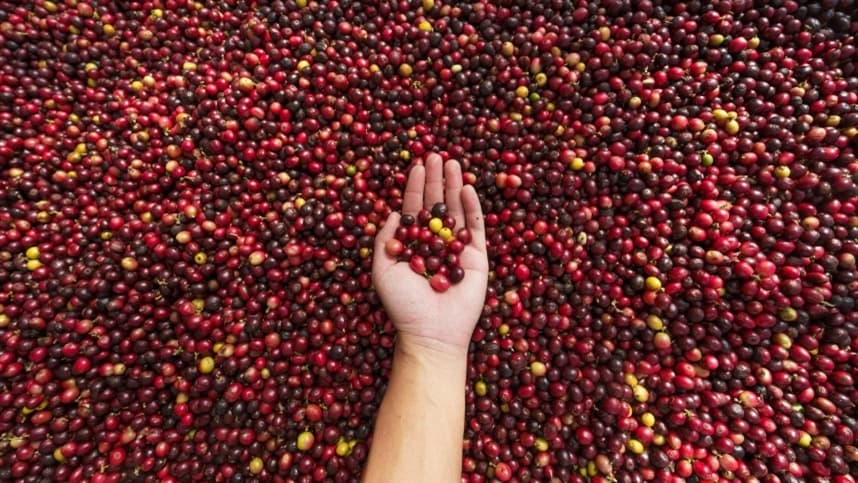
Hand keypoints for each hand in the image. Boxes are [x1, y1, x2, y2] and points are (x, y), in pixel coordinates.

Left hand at [372, 153, 488, 355]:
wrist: (431, 333)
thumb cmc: (403, 305)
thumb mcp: (382, 269)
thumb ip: (386, 239)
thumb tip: (395, 213)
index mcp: (413, 245)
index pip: (414, 210)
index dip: (414, 188)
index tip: (416, 165)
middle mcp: (435, 244)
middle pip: (436, 205)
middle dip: (435, 180)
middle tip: (435, 155)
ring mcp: (457, 249)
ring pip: (456, 211)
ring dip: (454, 186)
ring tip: (452, 162)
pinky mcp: (477, 258)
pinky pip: (475, 228)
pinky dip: (472, 208)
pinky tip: (466, 188)